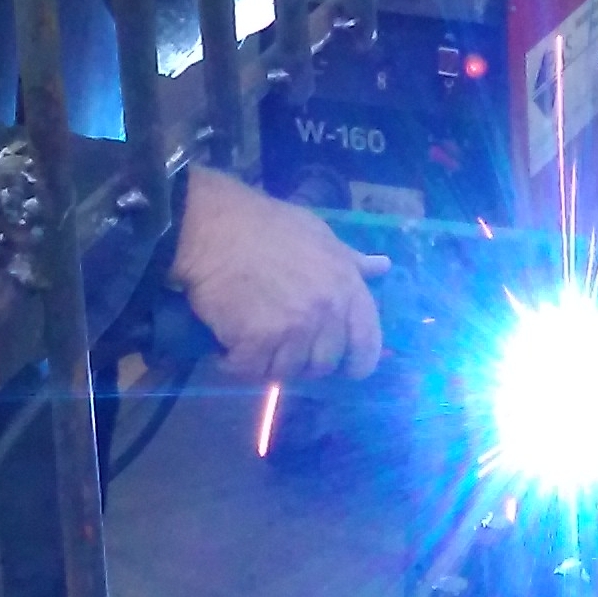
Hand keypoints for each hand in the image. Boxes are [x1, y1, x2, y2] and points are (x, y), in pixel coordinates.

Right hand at [169, 170, 391, 381]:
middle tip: (278, 340)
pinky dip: (235, 362)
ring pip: (286, 372)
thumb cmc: (267, 225)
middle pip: (323, 364)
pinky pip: (250, 370)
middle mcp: (327, 311)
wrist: (214, 226)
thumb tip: (383, 267)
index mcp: (347, 287)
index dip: (356, 362)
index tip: (342, 366)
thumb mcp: (319, 235)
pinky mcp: (258, 340)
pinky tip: (226, 344)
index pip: (367, 344)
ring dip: (266, 361)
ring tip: (249, 337)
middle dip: (301, 359)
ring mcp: (293, 328)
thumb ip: (350, 261)